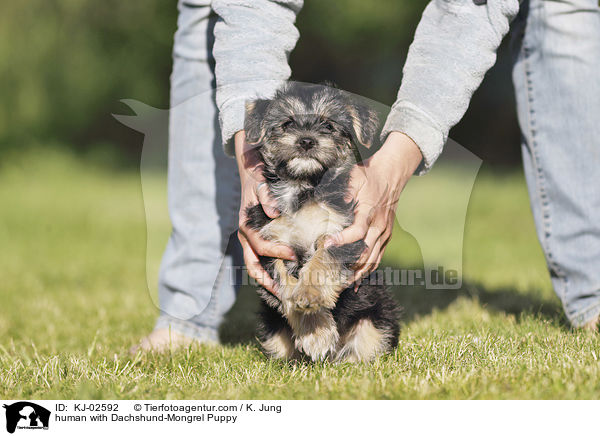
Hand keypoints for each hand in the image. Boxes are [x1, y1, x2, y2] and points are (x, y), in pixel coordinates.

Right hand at [235, 131, 295, 295]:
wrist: (250, 170)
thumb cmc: (257, 177)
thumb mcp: (261, 184)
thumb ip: (267, 197)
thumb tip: (276, 214)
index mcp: (246, 225)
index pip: (261, 246)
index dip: (277, 253)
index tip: (294, 256)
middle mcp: (245, 235)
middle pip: (252, 264)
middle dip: (266, 280)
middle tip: (283, 293)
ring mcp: (249, 238)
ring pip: (254, 264)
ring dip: (266, 279)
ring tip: (281, 291)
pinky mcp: (255, 237)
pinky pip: (259, 258)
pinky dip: (267, 268)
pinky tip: (280, 275)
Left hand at [325, 132, 422, 288]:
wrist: (392, 173)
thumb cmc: (369, 174)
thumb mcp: (354, 176)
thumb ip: (344, 190)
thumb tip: (329, 202)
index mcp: (370, 212)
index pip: (357, 232)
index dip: (342, 241)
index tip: (326, 245)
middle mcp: (379, 226)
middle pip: (365, 253)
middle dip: (348, 266)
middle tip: (330, 275)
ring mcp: (385, 233)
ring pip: (372, 260)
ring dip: (358, 273)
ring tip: (342, 284)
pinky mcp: (387, 236)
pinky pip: (378, 257)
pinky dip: (368, 270)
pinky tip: (357, 281)